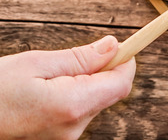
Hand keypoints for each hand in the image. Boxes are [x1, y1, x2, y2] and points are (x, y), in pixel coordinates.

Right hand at [0, 36, 135, 139]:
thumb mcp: (35, 63)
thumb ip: (79, 57)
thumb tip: (114, 47)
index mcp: (71, 105)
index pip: (121, 83)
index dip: (126, 61)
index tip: (124, 44)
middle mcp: (74, 127)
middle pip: (110, 92)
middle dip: (105, 70)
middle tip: (81, 55)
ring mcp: (66, 138)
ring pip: (95, 101)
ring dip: (87, 83)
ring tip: (52, 75)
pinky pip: (79, 112)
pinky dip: (74, 96)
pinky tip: (48, 90)